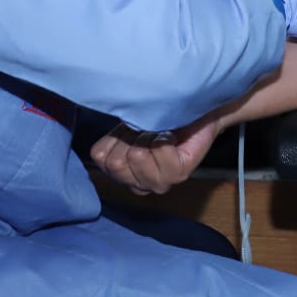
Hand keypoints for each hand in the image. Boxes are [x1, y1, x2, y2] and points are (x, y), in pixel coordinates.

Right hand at [90, 115, 220, 195]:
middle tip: (147, 131)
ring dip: (148, 135)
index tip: (132, 130)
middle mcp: (139, 184)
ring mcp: (160, 182)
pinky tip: (172, 137)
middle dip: (131, 136)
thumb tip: (103, 145)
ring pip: (137, 156)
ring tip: (159, 134)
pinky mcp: (179, 174)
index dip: (116, 137)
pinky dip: (164, 137)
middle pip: (117, 161)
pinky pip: (160, 150)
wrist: (195, 111)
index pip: (101, 157)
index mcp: (121, 174)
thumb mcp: (128, 126)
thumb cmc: (159, 119)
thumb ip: (113, 138)